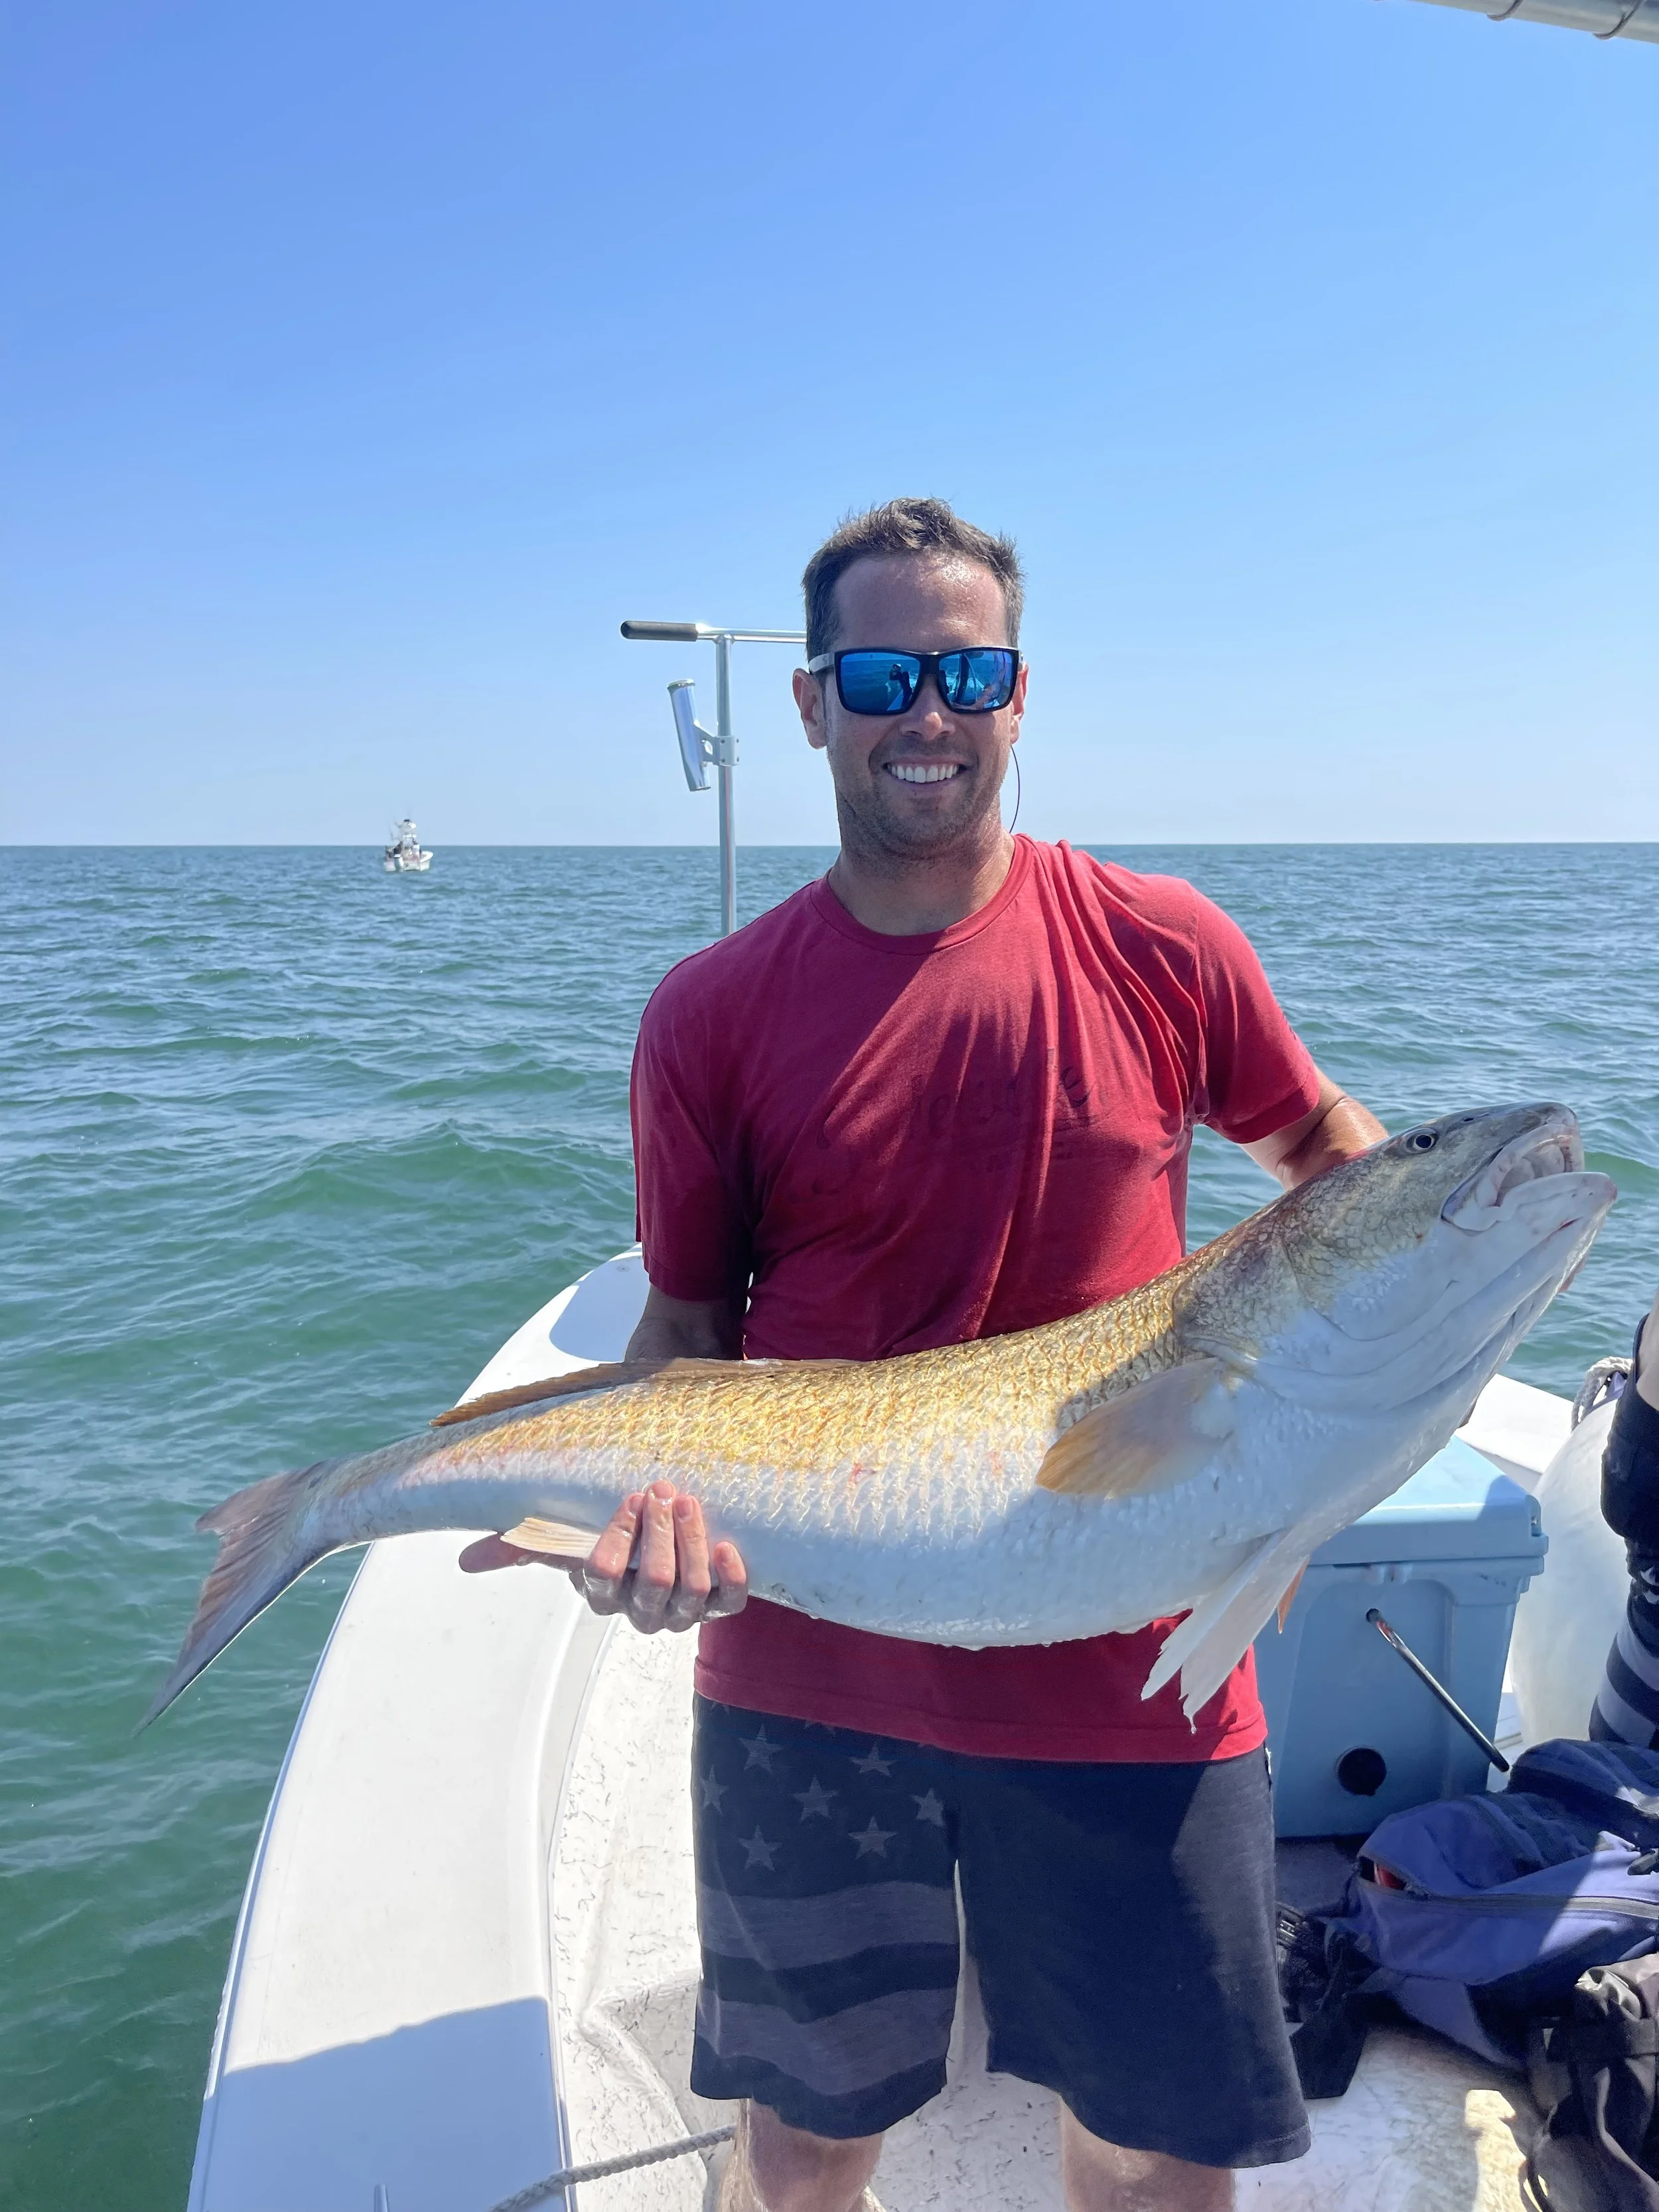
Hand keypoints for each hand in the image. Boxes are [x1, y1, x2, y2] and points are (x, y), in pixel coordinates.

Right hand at [458, 1479, 747, 1633]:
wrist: (666, 1538)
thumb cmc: (611, 1537)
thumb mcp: (567, 1538)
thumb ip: (522, 1545)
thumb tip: (467, 1560)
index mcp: (602, 1594)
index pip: (603, 1577)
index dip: (616, 1541)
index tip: (630, 1499)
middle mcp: (643, 1611)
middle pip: (652, 1584)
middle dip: (658, 1536)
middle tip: (661, 1492)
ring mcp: (682, 1611)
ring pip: (690, 1591)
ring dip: (690, 1544)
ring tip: (688, 1502)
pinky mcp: (718, 1605)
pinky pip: (729, 1603)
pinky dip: (729, 1576)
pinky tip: (724, 1545)